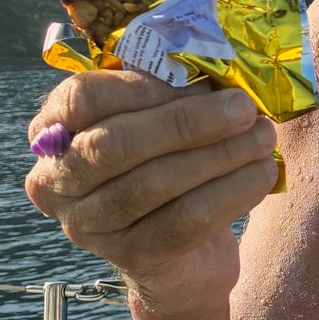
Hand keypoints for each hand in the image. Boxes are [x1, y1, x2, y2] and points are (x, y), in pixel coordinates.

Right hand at [24, 70, 277, 311]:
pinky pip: (185, 221)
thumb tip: (217, 60)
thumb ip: (168, 88)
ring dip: (219, 155)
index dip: (141, 86)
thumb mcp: (157, 119)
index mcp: (54, 131)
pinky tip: (263, 173)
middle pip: (115, 144)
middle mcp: (58, 182)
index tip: (198, 78)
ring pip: (152, 184)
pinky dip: (231, 192)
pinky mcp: (132, 259)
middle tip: (243, 107)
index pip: (82, 98)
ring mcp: (89, 226)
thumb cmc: (167, 163)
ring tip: (264, 136)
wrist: (182, 254)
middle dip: (186, 122)